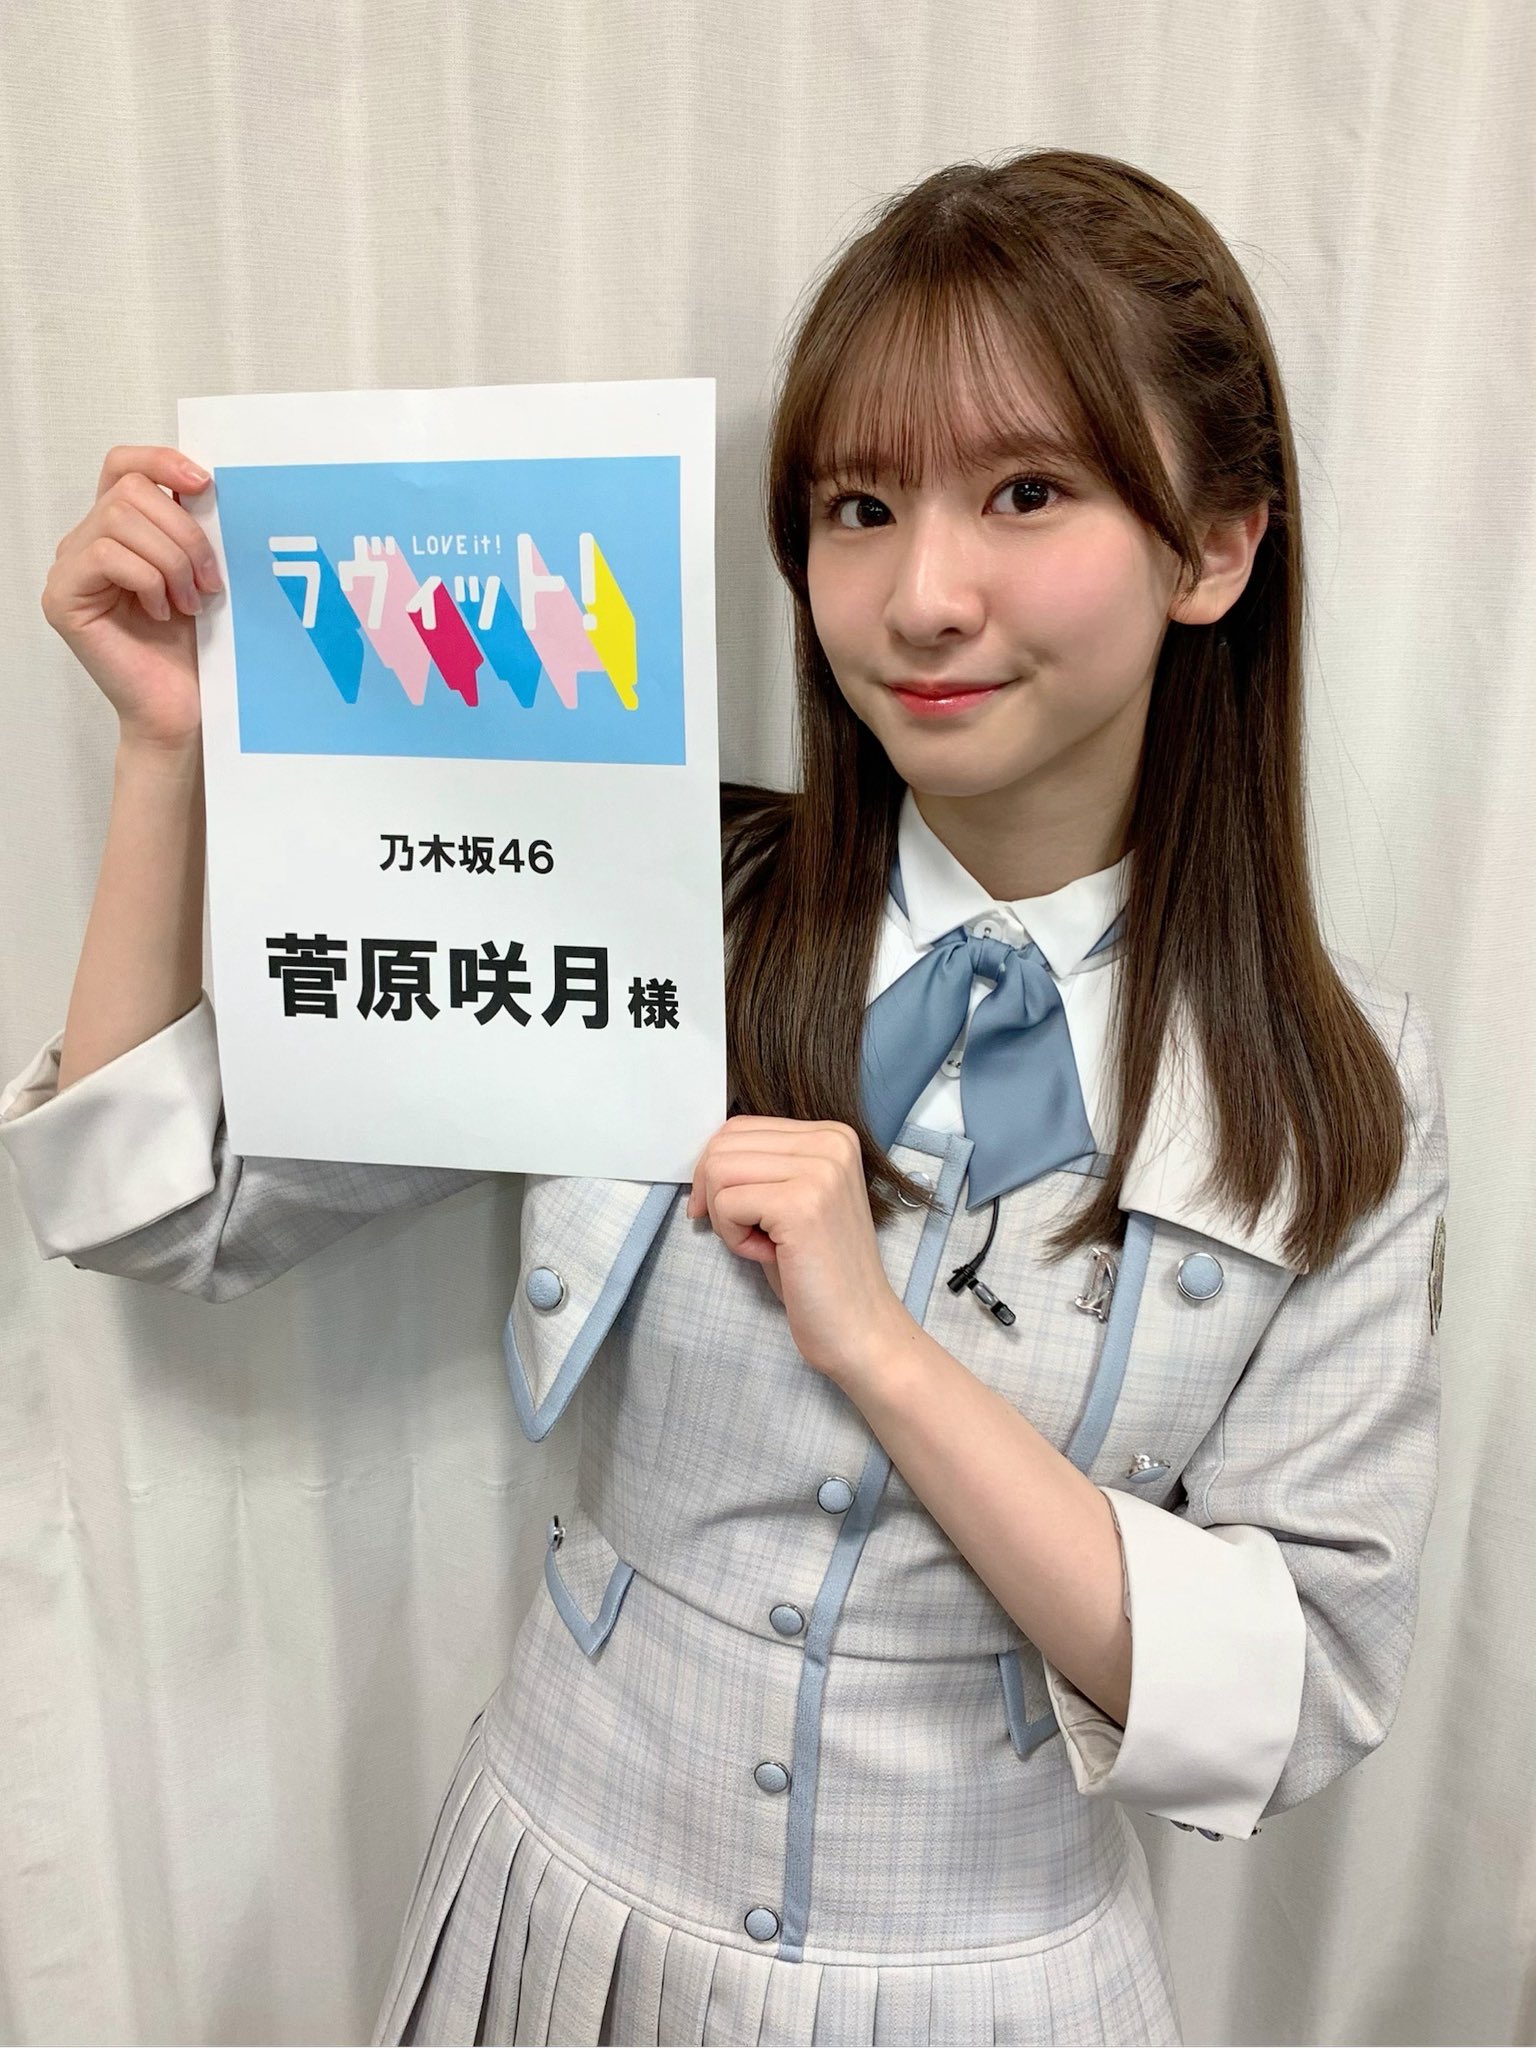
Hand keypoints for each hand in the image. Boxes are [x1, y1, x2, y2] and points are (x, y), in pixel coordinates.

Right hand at [40, 444, 223, 751]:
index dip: (162, 461)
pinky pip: (106, 555)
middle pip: (130, 490)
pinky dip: (147, 580)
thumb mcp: (202, 573)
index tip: (205, 485)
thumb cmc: (195, 649)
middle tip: (210, 581)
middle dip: (184, 532)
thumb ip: (192, 527)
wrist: (183, 709)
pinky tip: (162, 612)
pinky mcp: (62, 598)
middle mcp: (85, 542)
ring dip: (171, 560)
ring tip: (189, 601)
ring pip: (119, 519)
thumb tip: (205, 482)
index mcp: (118, 530)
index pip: (124, 466)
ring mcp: (69, 569)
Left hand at [685, 1115, 914, 1383]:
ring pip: (719, 1171)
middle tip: (750, 1234)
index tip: (731, 1213)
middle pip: (723, 1145)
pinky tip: (769, 1254)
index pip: (739, 1128)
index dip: (717, 1173)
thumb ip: (763, 1166)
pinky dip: (733, 1237)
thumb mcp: (791, 1200)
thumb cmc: (818, 1272)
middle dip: (717, 1195)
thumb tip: (704, 1157)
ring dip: (726, 1217)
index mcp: (832, 1135)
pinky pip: (726, 1204)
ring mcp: (820, 1170)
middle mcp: (831, 1142)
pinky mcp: (801, 1204)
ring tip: (763, 1244)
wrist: (860, 1328)